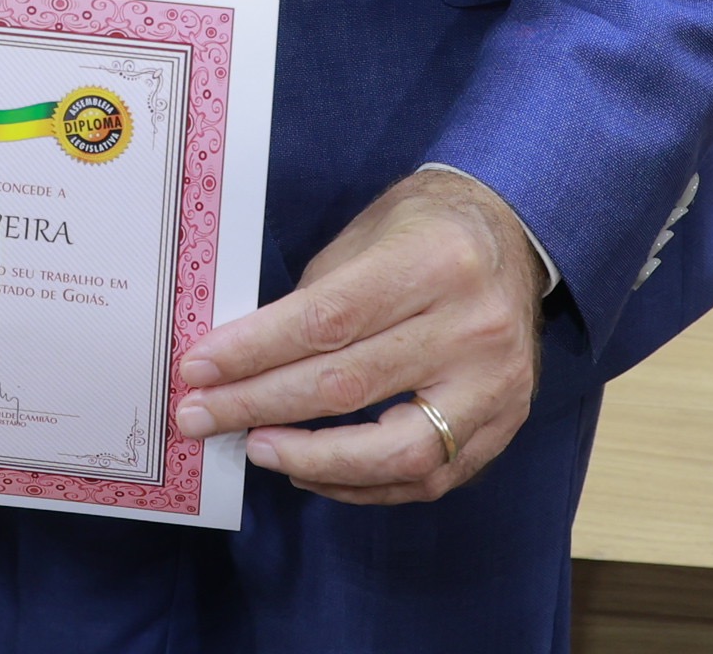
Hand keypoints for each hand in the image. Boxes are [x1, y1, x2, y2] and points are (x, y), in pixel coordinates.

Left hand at [173, 165, 542, 504]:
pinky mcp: (503, 426)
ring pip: (395, 452)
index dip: (253, 352)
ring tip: (256, 447)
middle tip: (201, 415)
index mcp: (434, 263)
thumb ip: (313, 299)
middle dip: (260, 405)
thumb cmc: (426, 228)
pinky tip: (311, 469)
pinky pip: (426, 478)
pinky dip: (361, 483)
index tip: (198, 369)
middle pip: (348, 386)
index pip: (327, 321)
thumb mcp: (365, 234)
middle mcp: (473, 328)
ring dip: (312, 458)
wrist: (515, 237)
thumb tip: (241, 360)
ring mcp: (495, 386)